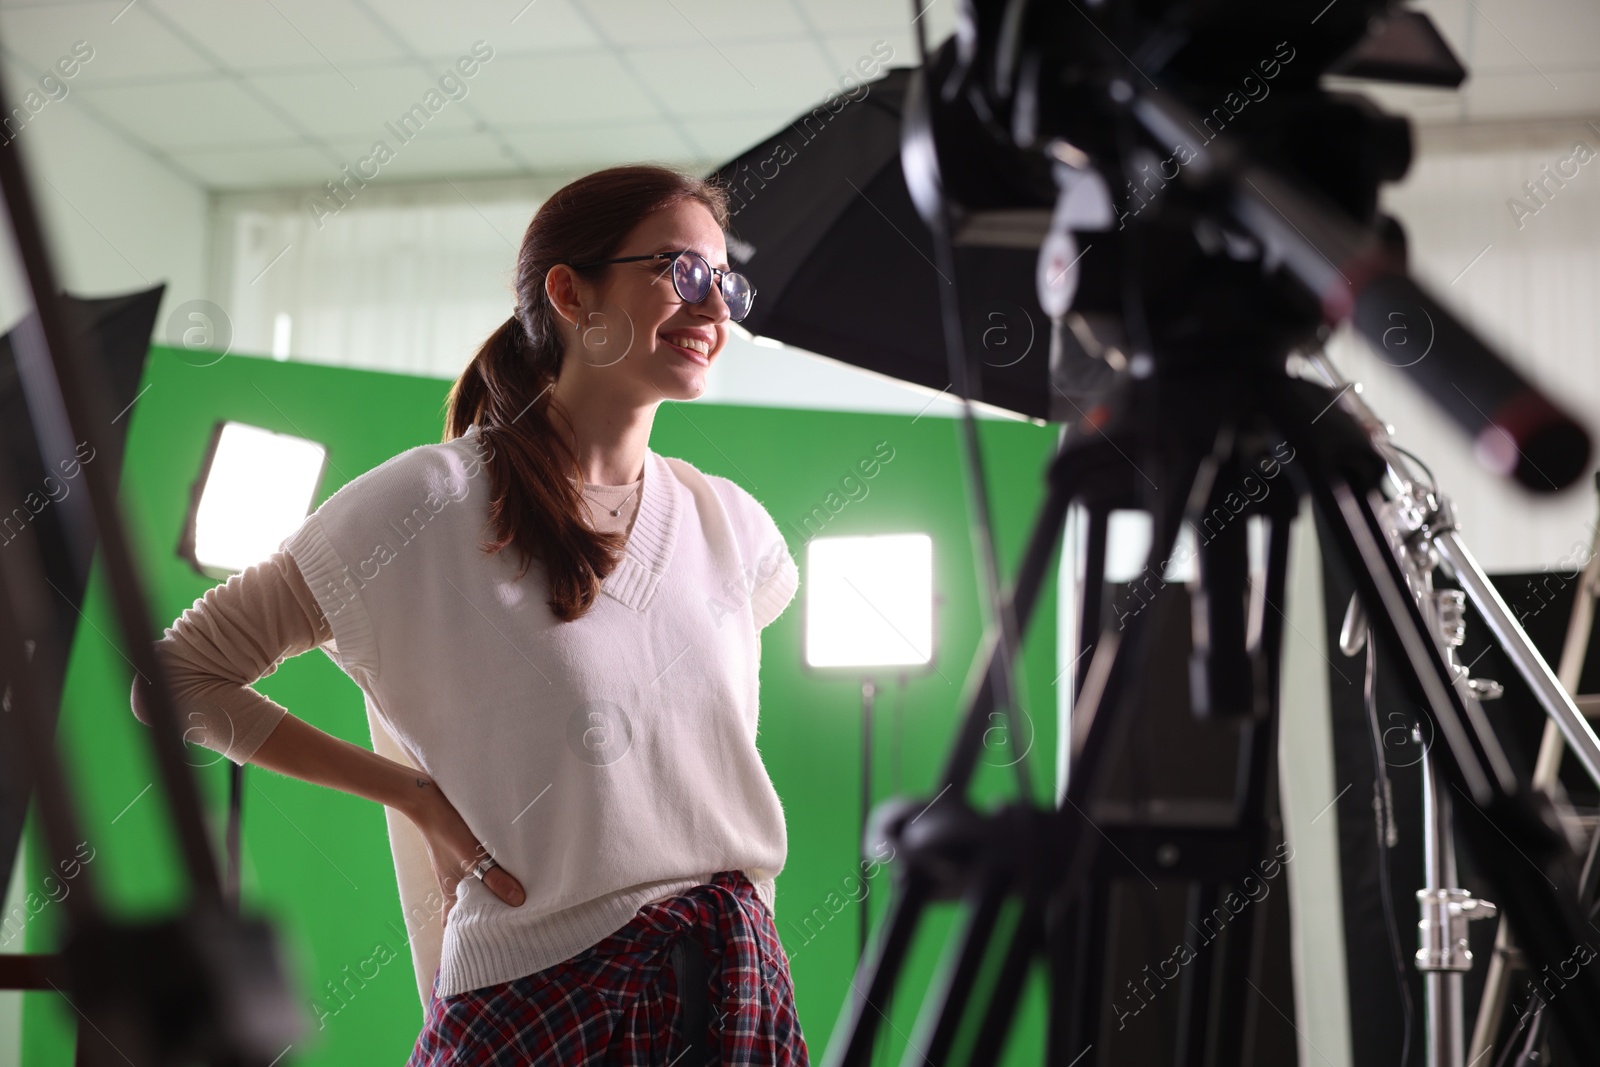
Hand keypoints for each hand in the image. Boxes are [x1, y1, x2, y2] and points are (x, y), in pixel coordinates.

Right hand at [405, 778, 525, 925]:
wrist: (428, 800)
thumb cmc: (447, 829)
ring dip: (487, 899)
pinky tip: (504, 875)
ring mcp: (455, 869)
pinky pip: (475, 874)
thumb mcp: (473, 855)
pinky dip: (487, 880)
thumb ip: (494, 878)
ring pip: (472, 892)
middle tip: (506, 930)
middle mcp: (451, 884)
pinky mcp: (461, 855)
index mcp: (450, 891)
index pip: (453, 924)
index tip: (480, 950)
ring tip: (511, 907)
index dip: (463, 938)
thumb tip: (518, 902)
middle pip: (465, 910)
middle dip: (481, 921)